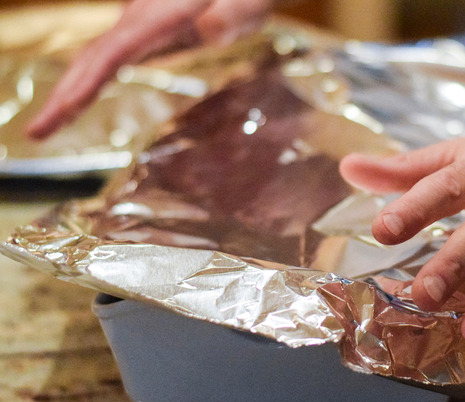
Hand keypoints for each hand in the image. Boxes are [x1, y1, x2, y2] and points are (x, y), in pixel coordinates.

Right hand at [26, 0, 274, 139]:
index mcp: (160, 16)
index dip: (88, 82)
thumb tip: (210, 26)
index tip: (65, 109)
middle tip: (35, 134)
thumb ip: (223, 20)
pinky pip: (104, 61)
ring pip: (92, 60)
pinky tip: (67, 106)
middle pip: (93, 59)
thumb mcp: (238, 10)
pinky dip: (83, 85)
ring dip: (66, 95)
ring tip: (41, 130)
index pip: (115, 52)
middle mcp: (138, 18)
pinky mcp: (140, 34)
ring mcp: (135, 25)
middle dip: (64, 97)